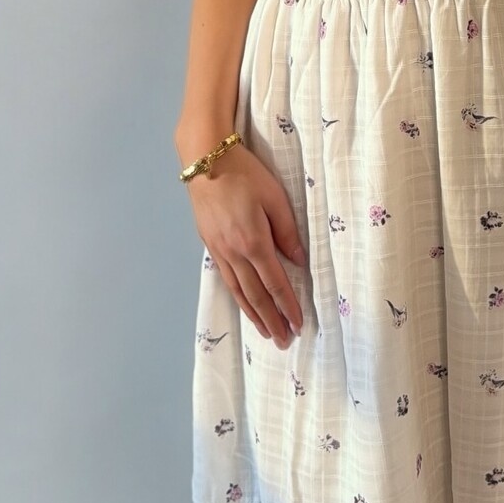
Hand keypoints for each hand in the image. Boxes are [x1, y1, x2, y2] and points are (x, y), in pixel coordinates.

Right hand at [187, 142, 307, 346]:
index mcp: (254, 242)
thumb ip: (288, 232)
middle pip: (256, 295)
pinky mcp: (210, 245)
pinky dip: (238, 298)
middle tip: (283, 341)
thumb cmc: (245, 174)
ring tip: (265, 333)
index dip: (288, 306)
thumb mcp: (275, 198)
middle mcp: (235, 253)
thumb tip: (298, 261)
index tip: (298, 325)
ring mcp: (219, 251)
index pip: (275, 283)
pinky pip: (226, 279)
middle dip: (271, 320)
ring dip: (254, 315)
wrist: (205, 161)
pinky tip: (244, 304)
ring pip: (238, 292)